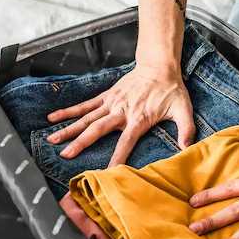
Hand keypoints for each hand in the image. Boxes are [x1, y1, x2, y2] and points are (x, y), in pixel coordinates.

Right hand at [45, 63, 194, 166]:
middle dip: (81, 142)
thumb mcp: (183, 110)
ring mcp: (112, 103)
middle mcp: (121, 111)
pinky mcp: (107, 95)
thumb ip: (185, 130)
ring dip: (69, 128)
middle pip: (97, 129)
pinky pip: (86, 105)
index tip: (107, 172)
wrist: (159, 66)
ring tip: (53, 140)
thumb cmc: (171, 90)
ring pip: (87, 118)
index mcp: (139, 118)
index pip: (125, 142)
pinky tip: (54, 117)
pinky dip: (69, 111)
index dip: (116, 157)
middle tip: (66, 154)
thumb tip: (186, 148)